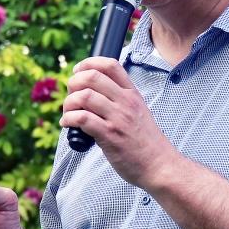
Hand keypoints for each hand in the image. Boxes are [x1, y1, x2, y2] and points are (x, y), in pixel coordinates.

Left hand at [60, 56, 175, 186]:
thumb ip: (120, 101)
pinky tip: (68, 124)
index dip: (88, 63)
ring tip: (68, 113)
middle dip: (73, 83)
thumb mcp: (139, 112)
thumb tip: (92, 94)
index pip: (110, 65)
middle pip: (92, 77)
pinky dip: (69, 119)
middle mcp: (125, 102)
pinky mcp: (110, 135)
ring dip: (69, 103)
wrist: (159, 165)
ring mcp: (118, 118)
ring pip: (84, 96)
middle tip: (71, 96)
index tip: (78, 72)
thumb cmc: (146, 143)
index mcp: (132, 94)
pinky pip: (82, 119)